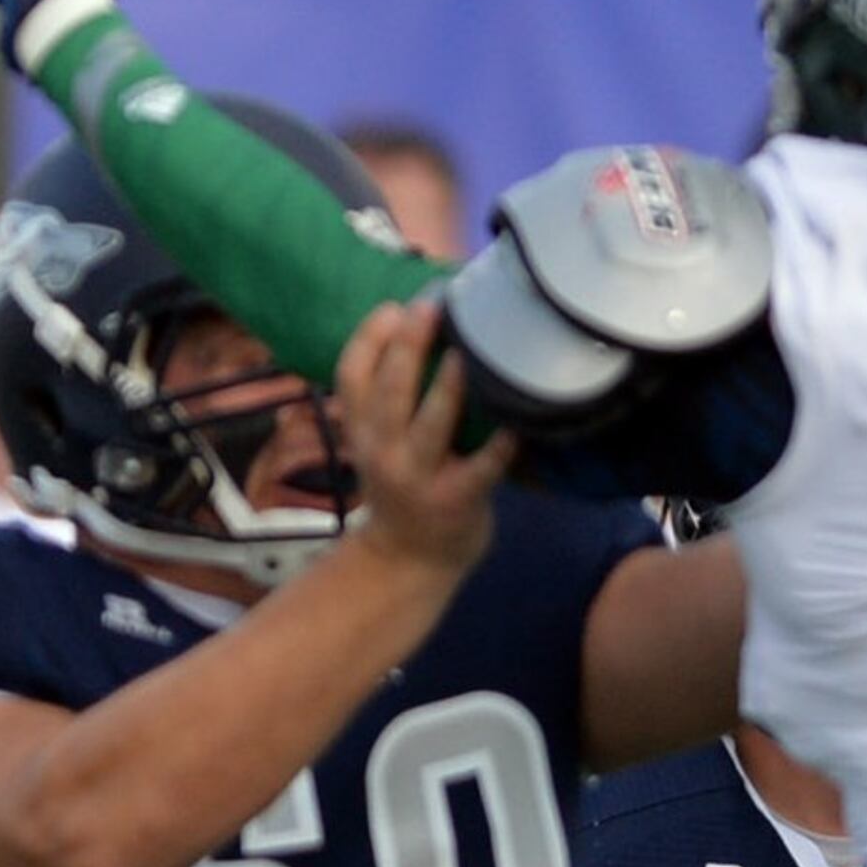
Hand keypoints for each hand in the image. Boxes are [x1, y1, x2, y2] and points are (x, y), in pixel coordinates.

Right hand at [336, 301, 511, 575]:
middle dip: (407, 346)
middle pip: (388, 391)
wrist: (409, 559)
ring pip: (430, 424)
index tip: (393, 307)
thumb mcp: (375, 442)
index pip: (349, 377)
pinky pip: (482, 468)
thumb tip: (421, 323)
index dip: (368, 339)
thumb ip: (387, 398)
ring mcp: (418, 478)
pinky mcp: (456, 500)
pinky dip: (500, 445)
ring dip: (448, 387)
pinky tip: (517, 423)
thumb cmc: (402, 483)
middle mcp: (382, 451)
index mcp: (360, 430)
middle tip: (431, 307)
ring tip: (466, 352)